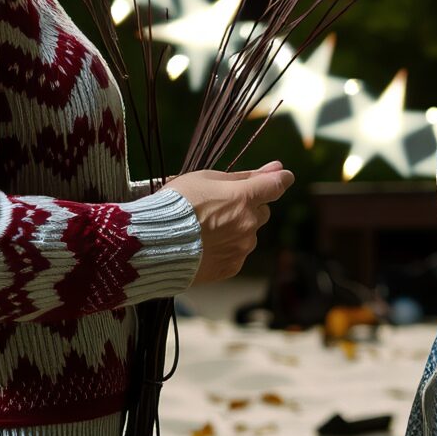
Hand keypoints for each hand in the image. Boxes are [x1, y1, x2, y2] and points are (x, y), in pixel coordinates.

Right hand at [165, 161, 294, 284]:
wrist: (154, 243)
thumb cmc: (176, 204)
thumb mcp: (205, 178)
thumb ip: (244, 176)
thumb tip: (277, 168)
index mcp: (244, 199)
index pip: (276, 185)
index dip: (279, 179)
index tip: (282, 176)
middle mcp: (248, 225)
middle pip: (261, 212)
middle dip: (247, 208)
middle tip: (219, 207)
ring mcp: (241, 248)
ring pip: (248, 235)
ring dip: (235, 230)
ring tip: (204, 230)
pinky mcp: (231, 267)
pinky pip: (236, 254)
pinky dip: (226, 249)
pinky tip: (204, 245)